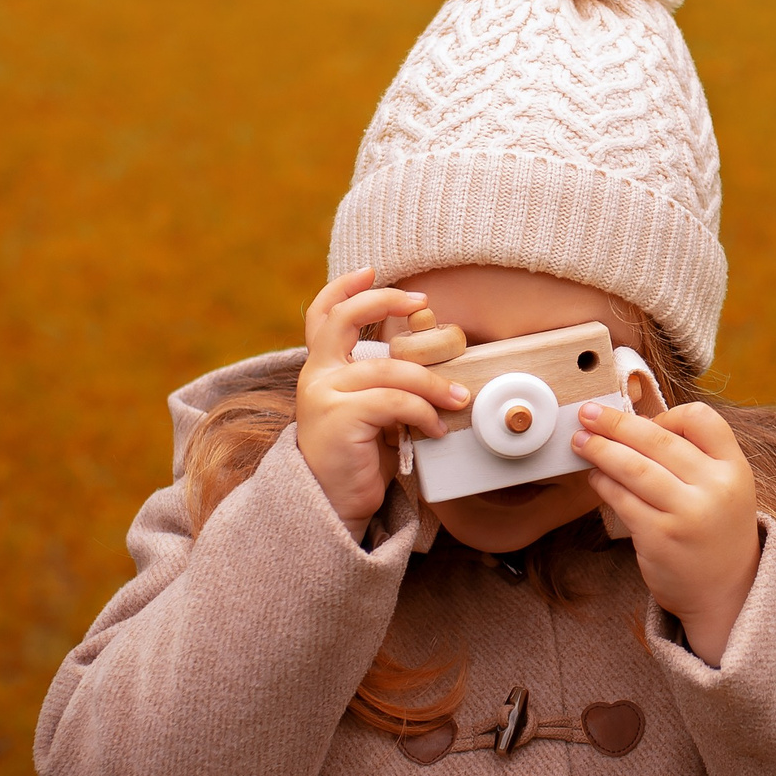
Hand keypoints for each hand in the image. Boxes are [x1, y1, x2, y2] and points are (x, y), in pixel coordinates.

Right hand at [294, 268, 468, 537]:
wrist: (331, 504)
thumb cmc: (356, 456)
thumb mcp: (366, 409)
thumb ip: (379, 380)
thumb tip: (424, 354)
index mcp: (322, 368)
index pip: (322, 314)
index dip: (345, 288)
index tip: (371, 270)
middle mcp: (317, 375)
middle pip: (344, 319)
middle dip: (385, 302)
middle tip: (422, 303)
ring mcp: (325, 396)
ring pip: (390, 370)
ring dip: (433, 383)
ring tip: (457, 400)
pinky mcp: (340, 419)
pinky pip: (394, 402)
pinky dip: (423, 413)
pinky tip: (435, 429)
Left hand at [573, 400, 761, 665]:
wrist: (727, 593)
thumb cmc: (716, 532)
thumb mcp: (727, 489)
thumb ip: (696, 458)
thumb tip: (637, 425)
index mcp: (735, 468)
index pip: (702, 419)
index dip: (669, 414)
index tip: (645, 419)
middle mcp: (714, 488)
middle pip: (658, 440)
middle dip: (617, 423)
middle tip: (588, 413)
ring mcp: (686, 513)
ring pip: (634, 468)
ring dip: (601, 449)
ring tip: (580, 441)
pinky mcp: (659, 537)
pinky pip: (623, 500)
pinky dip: (604, 483)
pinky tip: (594, 476)